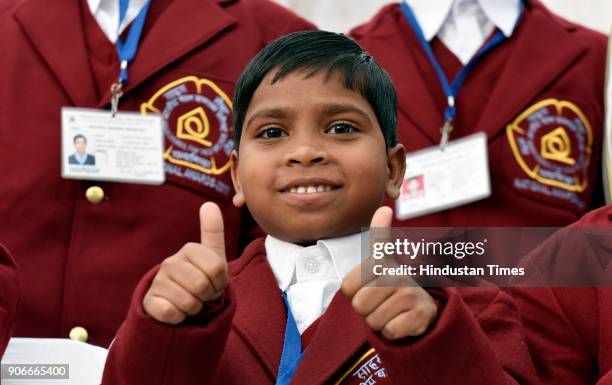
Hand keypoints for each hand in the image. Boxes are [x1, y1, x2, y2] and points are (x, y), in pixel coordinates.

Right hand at [143, 202, 227, 324]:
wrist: (179, 305)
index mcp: (189, 249)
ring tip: (190, 302)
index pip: (216, 268)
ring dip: (194, 308)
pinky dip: (180, 317)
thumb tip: (209, 204)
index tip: (215, 283)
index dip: (221, 282)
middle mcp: (170, 262)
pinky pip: (172, 313)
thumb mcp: (213, 257)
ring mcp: (158, 281)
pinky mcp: (149, 302)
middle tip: (202, 295)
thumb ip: (213, 231)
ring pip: (188, 301)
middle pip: (202, 285)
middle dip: (207, 296)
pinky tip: (176, 311)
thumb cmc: (201, 279)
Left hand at [341, 206, 437, 339]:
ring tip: (391, 310)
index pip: (347, 286)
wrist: (422, 308)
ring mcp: (411, 294)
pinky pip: (389, 331)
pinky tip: (401, 321)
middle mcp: (398, 274)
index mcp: (382, 261)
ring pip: (373, 320)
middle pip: (359, 305)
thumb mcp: (381, 259)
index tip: (367, 286)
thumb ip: (379, 234)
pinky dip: (391, 332)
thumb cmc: (392, 285)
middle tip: (379, 302)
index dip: (353, 292)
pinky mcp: (420, 315)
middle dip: (366, 310)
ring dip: (378, 321)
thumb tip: (383, 209)